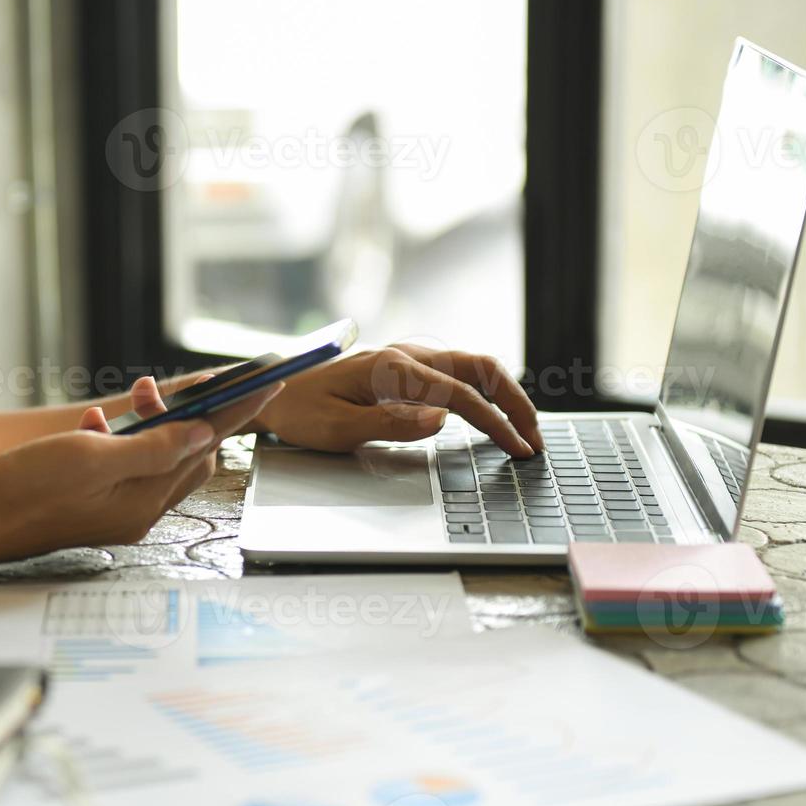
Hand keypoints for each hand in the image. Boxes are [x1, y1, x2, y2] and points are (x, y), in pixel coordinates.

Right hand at [0, 380, 278, 569]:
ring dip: (148, 421)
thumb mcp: (93, 458)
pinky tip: (94, 424)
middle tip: (151, 389)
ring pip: (156, 455)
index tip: (266, 381)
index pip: (207, 446)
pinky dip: (119, 437)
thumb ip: (154, 447)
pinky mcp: (96, 503)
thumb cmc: (25, 490)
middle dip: (182, 412)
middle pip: (187, 452)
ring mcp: (117, 508)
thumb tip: (203, 433)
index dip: (237, 410)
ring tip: (127, 398)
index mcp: (146, 501)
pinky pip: (126, 464)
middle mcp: (139, 509)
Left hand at [253, 344, 542, 456]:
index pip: (461, 395)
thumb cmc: (298, 412)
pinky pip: (455, 374)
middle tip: (534, 439)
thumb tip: (442, 419)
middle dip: (515, 402)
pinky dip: (484, 391)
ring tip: (522, 429)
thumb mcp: (337, 428)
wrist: (272, 390)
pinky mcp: (404, 369)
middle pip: (480, 368)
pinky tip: (491, 415)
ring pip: (472, 367)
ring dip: (503, 394)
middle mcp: (406, 356)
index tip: (518, 449)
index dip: (496, 423)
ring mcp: (407, 359)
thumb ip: (391, 423)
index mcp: (393, 369)